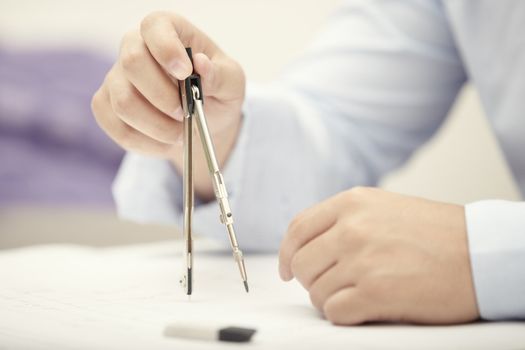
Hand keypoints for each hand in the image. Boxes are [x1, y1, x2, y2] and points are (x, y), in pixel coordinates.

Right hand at [91, 12, 244, 198]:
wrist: (203, 122)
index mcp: (168, 30)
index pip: (155, 26)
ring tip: (179, 132)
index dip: (167, 49)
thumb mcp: (231, 82)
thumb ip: (221, 74)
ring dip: (158, 126)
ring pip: (124, 102)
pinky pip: (117, 128)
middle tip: (185, 113)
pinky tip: (163, 141)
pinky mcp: (106, 106)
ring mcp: (116, 77)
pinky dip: (146, 142)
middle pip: (132, 63)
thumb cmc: (216, 92)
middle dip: (163, 97)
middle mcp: (135, 47)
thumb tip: (202, 64)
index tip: (185, 73)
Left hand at [278, 187, 478, 324]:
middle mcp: (352, 228)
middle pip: (301, 263)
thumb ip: (345, 219)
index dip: (286, 253)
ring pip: (315, 290)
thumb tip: (310, 244)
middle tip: (331, 285)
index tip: (287, 269)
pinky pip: (333, 311)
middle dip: (310, 279)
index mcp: (352, 203)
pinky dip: (343, 314)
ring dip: (329, 298)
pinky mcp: (375, 293)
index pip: (297, 229)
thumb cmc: (438, 234)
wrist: (482, 253)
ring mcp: (362, 260)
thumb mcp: (385, 208)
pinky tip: (363, 308)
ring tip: (356, 295)